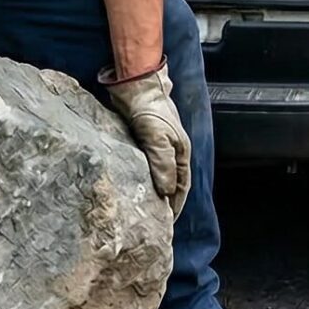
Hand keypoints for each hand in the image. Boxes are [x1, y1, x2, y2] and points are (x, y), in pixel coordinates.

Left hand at [102, 66, 190, 216]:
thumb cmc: (150, 110)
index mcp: (181, 153)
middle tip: (152, 220)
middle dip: (164, 201)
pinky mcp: (140, 140)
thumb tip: (166, 193)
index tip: (166, 222)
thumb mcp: (158, 139)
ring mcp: (155, 146)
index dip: (175, 204)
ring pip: (154, 174)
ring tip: (139, 206)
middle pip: (169, 182)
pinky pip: (141, 164)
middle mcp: (170, 151)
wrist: (136, 85)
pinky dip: (137, 177)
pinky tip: (127, 185)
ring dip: (150, 189)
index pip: (181, 187)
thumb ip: (163, 165)